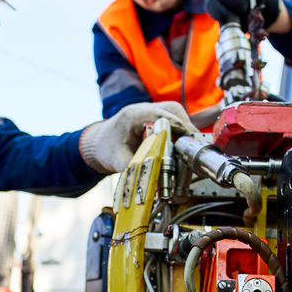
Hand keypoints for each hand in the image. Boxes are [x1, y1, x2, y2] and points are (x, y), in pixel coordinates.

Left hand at [79, 100, 193, 173]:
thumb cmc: (106, 149)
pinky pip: (174, 119)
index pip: (162, 116)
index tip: (189, 142)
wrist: (99, 143)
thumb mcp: (117, 160)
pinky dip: (181, 132)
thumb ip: (135, 169)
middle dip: (186, 130)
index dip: (178, 128)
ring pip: (177, 114)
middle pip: (174, 112)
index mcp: (134, 115)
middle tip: (192, 149)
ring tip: (189, 150)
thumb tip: (152, 183)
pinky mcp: (156, 117)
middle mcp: (144, 109)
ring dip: (185, 131)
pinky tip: (182, 147)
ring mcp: (151, 111)